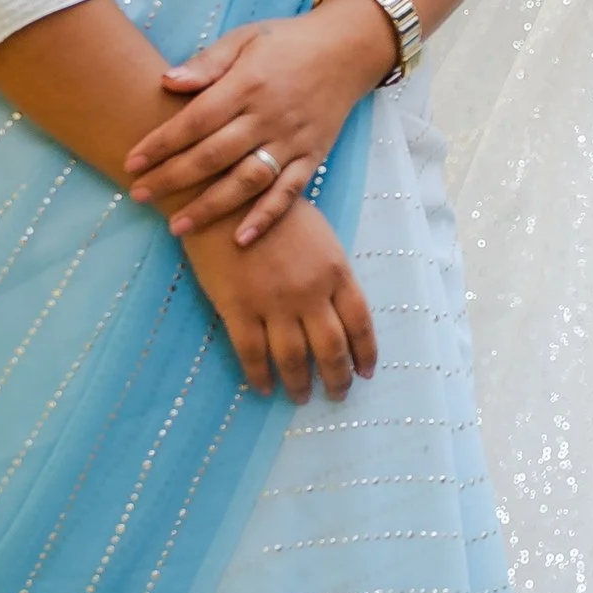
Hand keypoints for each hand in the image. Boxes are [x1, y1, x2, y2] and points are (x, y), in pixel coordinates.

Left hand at [125, 0, 396, 246]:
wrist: (348, 49)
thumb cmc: (287, 42)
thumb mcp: (246, 38)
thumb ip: (208, 62)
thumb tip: (167, 82)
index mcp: (248, 83)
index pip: (197, 119)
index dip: (162, 143)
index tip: (131, 162)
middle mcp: (270, 115)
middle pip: (215, 155)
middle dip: (173, 179)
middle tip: (139, 196)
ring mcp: (293, 140)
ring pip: (247, 180)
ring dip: (212, 207)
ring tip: (178, 226)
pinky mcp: (313, 157)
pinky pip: (289, 193)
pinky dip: (266, 217)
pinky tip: (240, 239)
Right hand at [184, 197, 376, 400]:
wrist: (225, 195)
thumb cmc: (274, 210)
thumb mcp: (320, 236)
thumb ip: (331, 273)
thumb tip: (337, 307)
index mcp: (336, 271)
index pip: (360, 324)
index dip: (365, 353)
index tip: (366, 372)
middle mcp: (310, 292)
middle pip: (332, 348)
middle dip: (338, 377)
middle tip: (339, 394)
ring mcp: (274, 303)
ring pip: (293, 358)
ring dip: (300, 384)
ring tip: (302, 397)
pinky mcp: (238, 309)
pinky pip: (252, 354)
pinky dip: (259, 377)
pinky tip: (263, 389)